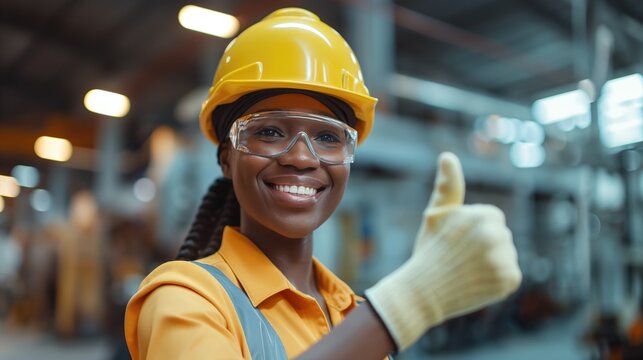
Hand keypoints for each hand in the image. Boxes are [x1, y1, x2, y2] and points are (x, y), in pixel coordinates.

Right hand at [365, 152, 521, 350]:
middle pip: (501, 236)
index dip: (473, 231)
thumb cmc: (428, 251)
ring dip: (491, 263)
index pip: (491, 218)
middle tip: (459, 259)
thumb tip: (448, 156)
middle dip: (484, 246)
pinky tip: (477, 284)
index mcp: (481, 215)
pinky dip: (497, 282)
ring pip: (506, 255)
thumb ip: (448, 185)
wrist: (421, 293)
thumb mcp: (436, 215)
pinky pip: (511, 276)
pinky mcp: (510, 280)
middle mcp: (495, 235)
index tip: (455, 242)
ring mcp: (504, 259)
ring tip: (467, 272)